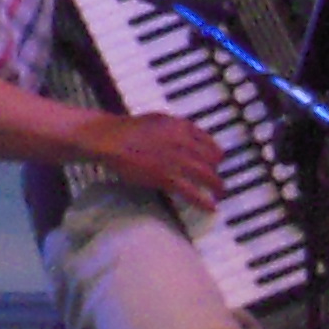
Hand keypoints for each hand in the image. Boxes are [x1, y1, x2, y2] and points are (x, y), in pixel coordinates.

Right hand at [88, 109, 228, 213]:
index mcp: (182, 127)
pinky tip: (210, 208)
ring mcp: (178, 161)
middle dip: (217, 171)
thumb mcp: (157, 120)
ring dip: (217, 187)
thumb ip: (175, 128)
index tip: (216, 162)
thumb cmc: (126, 130)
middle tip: (217, 179)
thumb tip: (186, 137)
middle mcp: (185, 143)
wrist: (109, 139)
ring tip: (219, 194)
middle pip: (213, 160)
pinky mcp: (168, 177)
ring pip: (208, 176)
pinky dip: (204, 201)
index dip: (215, 154)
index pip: (210, 142)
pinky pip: (193, 192)